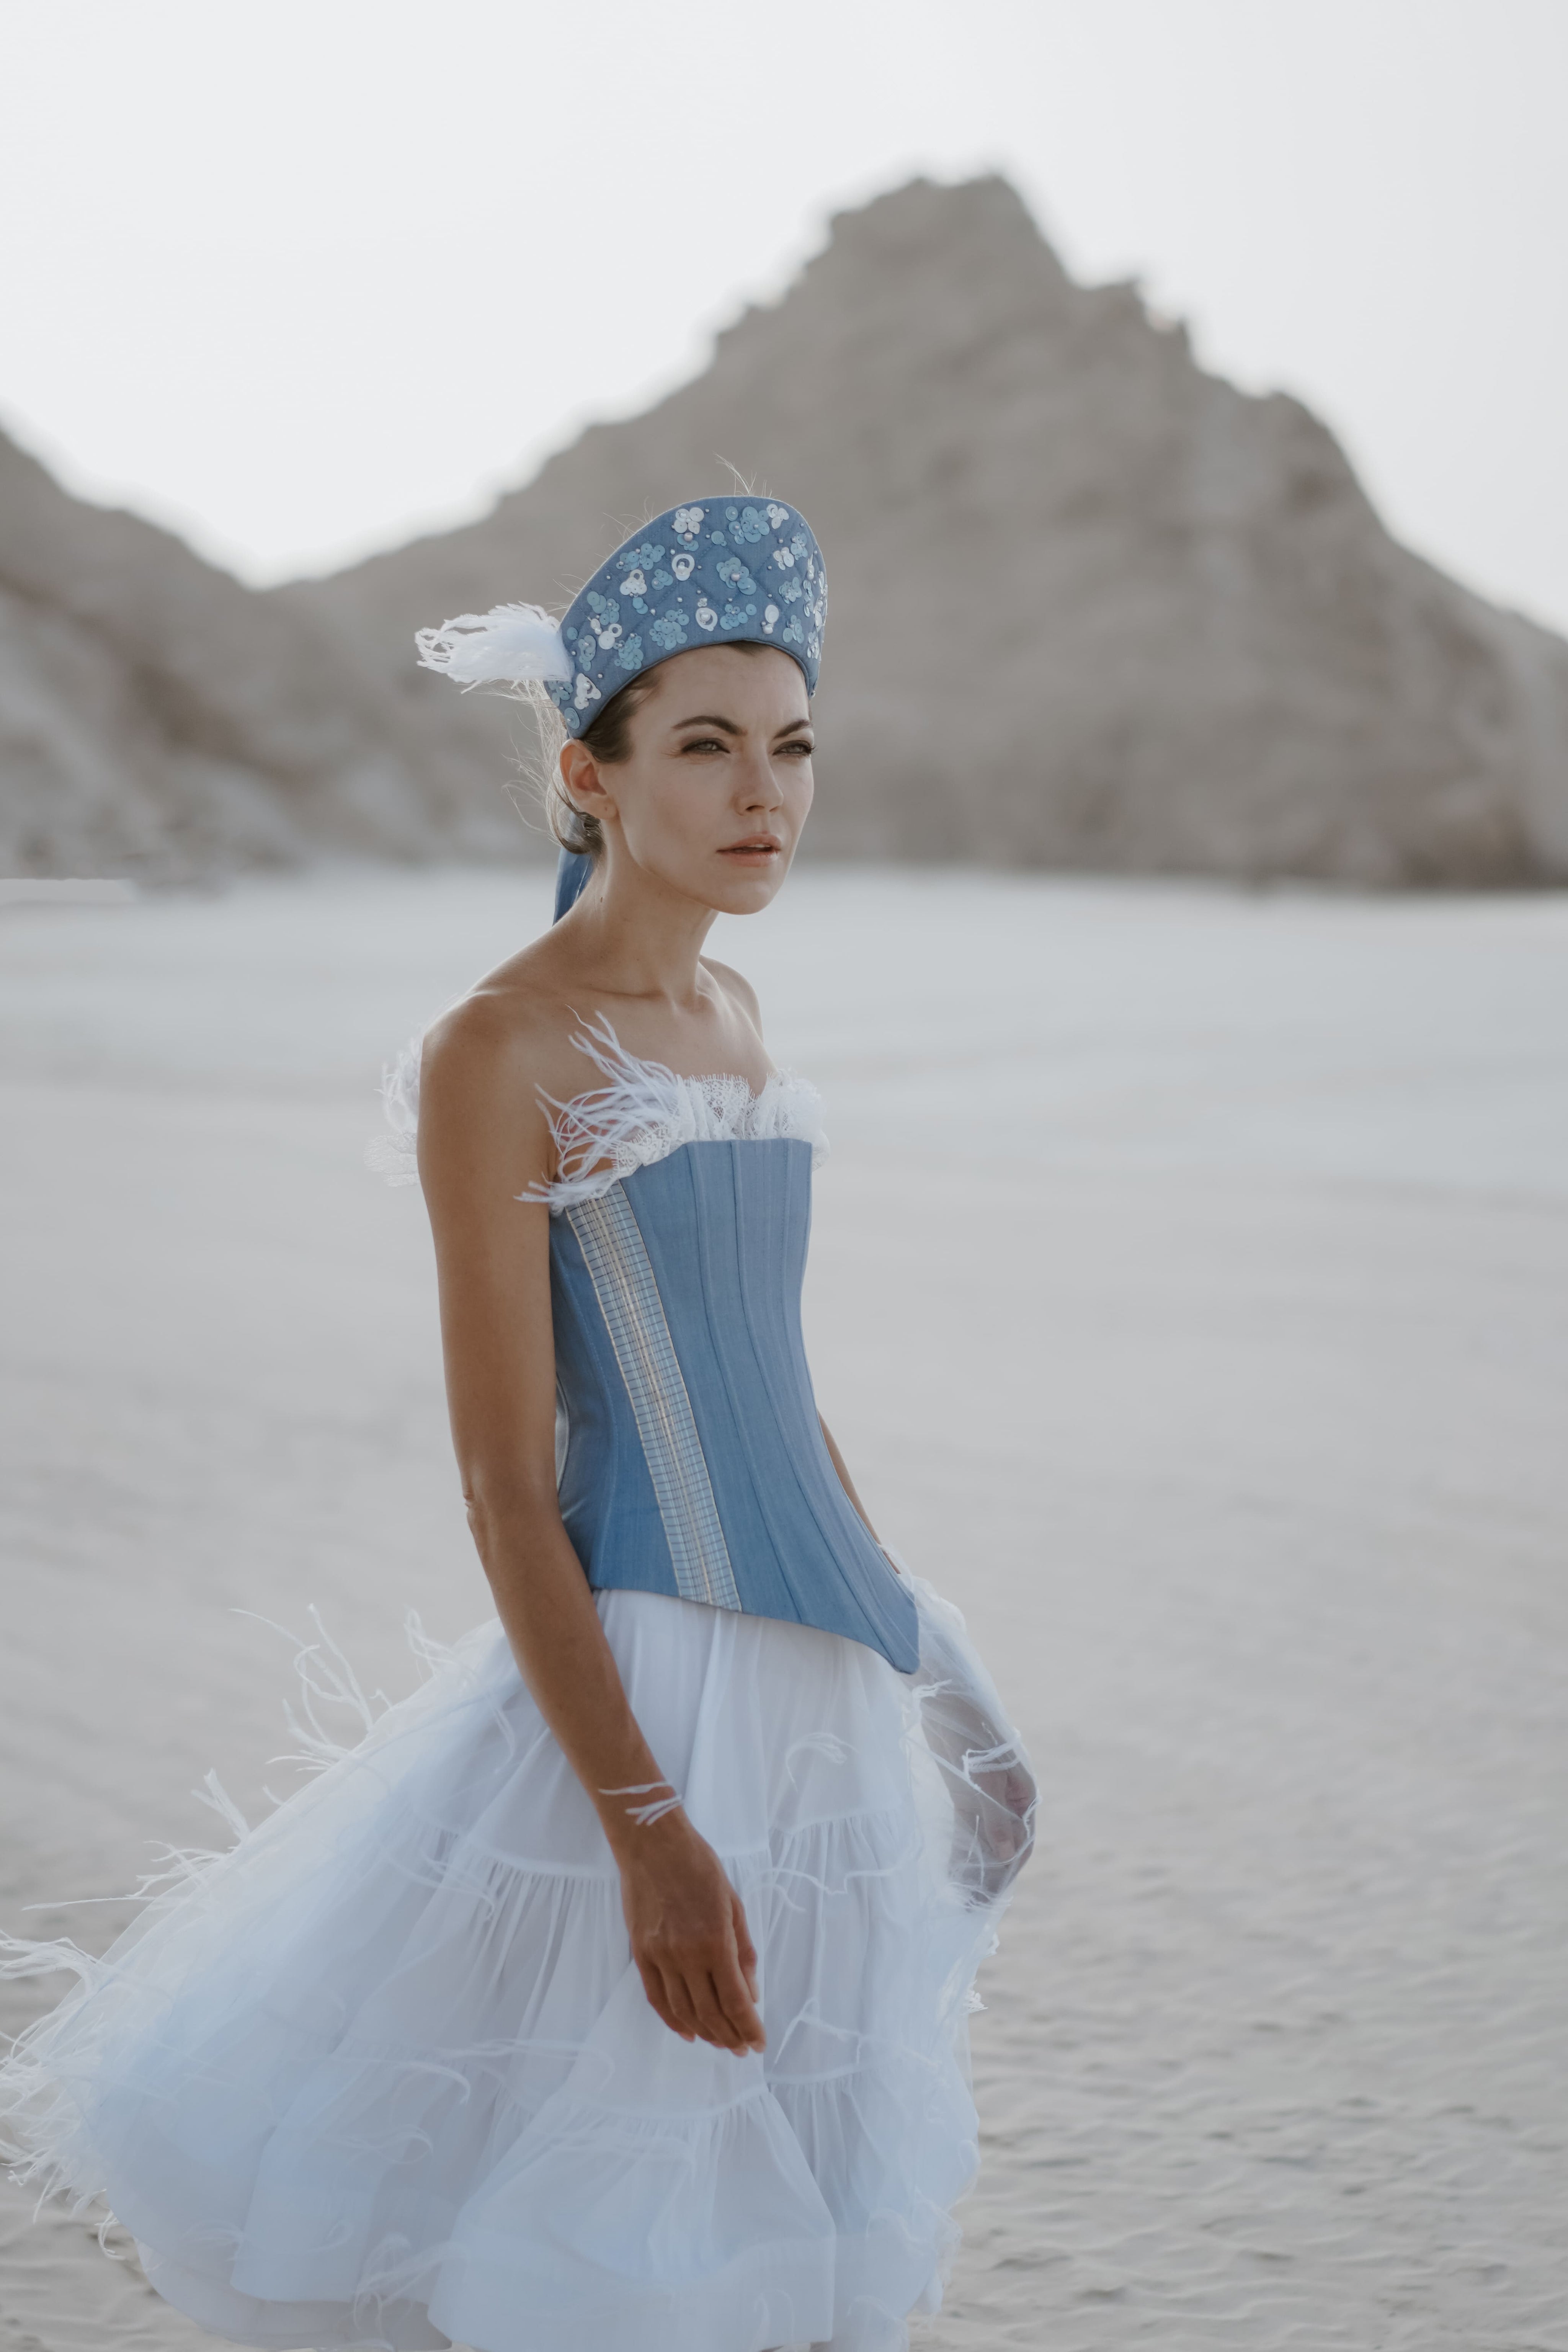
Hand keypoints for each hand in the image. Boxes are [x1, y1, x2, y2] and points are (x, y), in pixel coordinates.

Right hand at [617, 1812, 764, 2053]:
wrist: (652, 1844)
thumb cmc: (699, 1867)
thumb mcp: (734, 1904)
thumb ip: (743, 1951)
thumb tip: (751, 1994)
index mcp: (715, 1941)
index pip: (735, 2001)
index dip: (749, 2028)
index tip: (759, 2043)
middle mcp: (686, 1955)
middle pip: (710, 2012)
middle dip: (730, 2036)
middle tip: (743, 2047)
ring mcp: (660, 1957)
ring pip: (684, 2011)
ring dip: (706, 2033)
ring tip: (721, 2043)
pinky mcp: (641, 1954)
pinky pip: (657, 1998)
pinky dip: (673, 2020)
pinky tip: (688, 2031)